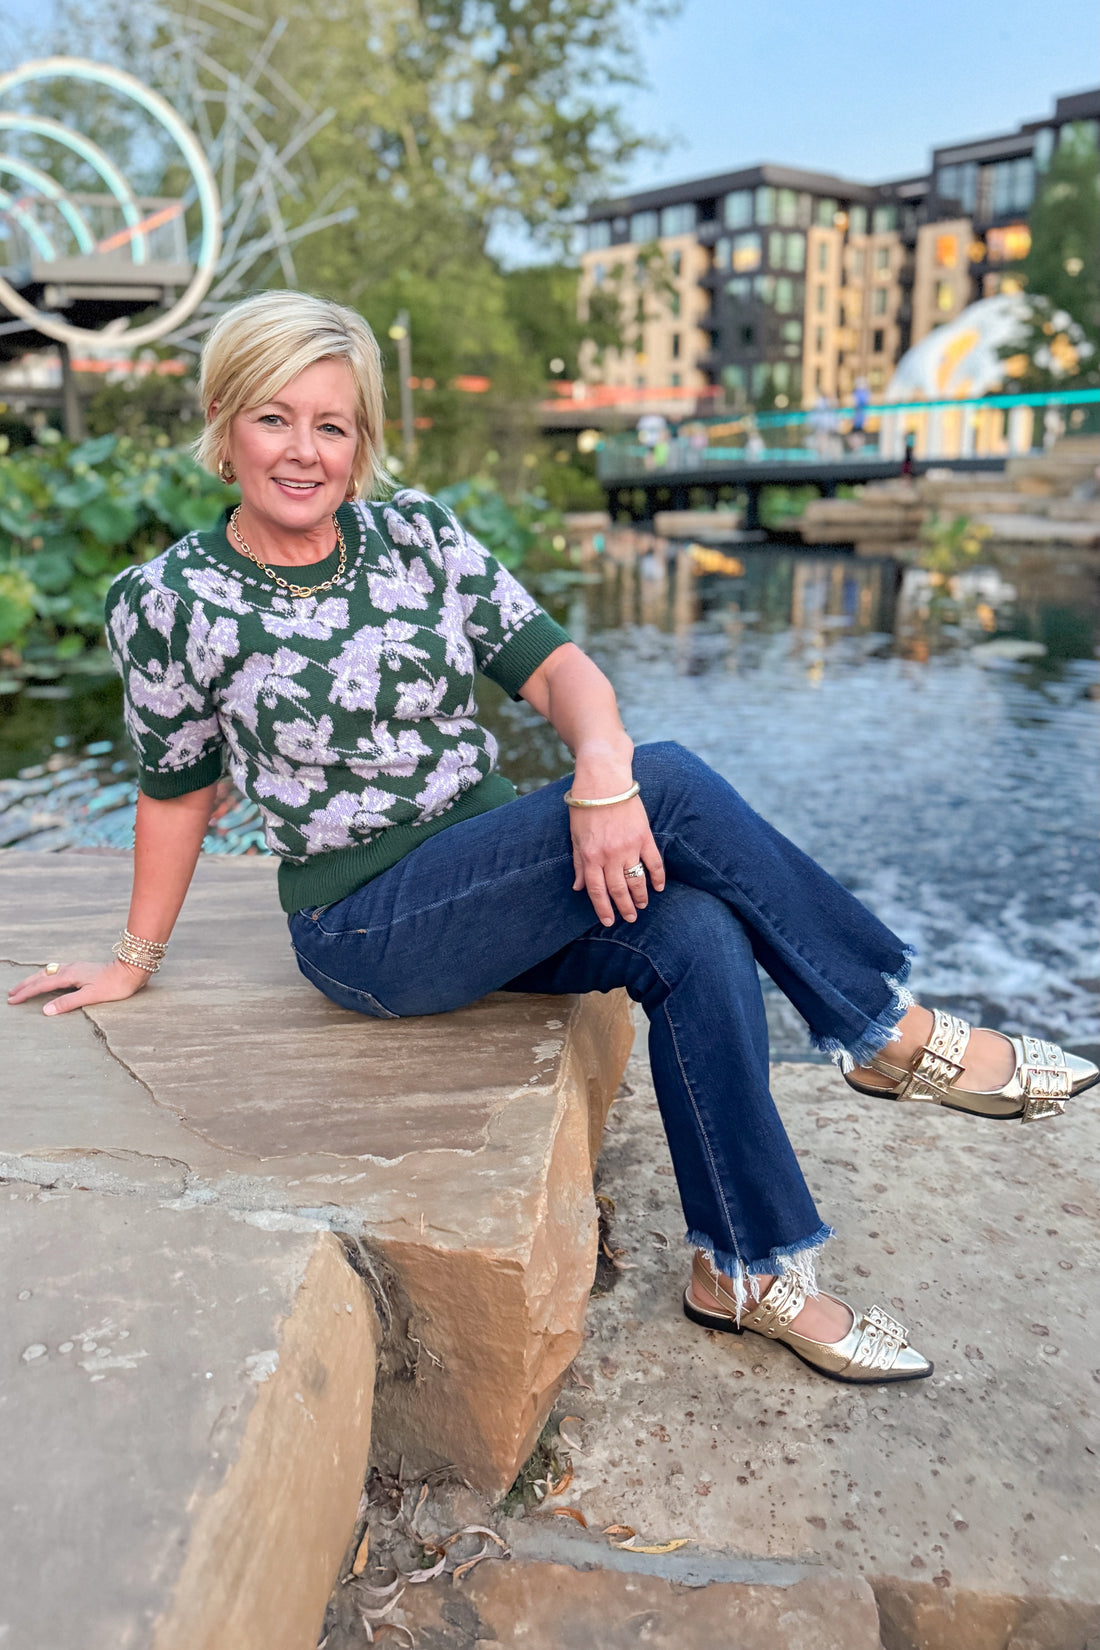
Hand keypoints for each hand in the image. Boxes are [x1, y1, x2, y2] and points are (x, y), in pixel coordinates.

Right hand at [6, 958, 150, 1016]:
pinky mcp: (82, 968)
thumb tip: (46, 1010)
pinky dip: (46, 976)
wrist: (132, 970)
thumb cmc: (114, 985)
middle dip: (25, 985)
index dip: (26, 993)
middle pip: (42, 976)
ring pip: (49, 972)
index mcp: (69, 975)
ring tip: (24, 986)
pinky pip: (57, 971)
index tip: (13, 1000)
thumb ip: (68, 1003)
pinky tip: (48, 978)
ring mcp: (76, 967)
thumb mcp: (91, 996)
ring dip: (35, 979)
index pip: (42, 986)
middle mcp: (70, 969)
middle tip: (11, 993)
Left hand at [570, 795, 665, 925]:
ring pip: (636, 880)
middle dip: (624, 907)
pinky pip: (654, 863)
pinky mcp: (644, 837)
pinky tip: (659, 887)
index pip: (597, 891)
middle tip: (631, 918)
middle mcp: (609, 856)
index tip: (609, 921)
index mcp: (590, 856)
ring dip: (640, 896)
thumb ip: (578, 863)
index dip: (603, 909)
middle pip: (618, 889)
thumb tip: (578, 887)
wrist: (603, 781)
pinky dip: (658, 877)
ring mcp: (628, 847)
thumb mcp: (575, 837)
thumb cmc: (585, 808)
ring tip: (642, 906)